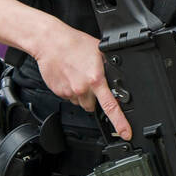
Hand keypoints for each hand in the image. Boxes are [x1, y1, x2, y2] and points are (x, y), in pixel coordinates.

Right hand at [31, 20, 131, 139]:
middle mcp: (82, 88)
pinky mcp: (58, 92)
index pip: (111, 106)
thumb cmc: (74, 43)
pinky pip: (69, 98)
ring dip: (82, 94)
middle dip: (95, 98)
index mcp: (96, 79)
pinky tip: (70, 76)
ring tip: (78, 76)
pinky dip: (71, 90)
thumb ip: (109, 67)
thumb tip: (118, 78)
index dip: (120, 122)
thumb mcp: (100, 51)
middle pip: (93, 106)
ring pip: (81, 102)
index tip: (125, 133)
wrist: (50, 42)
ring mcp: (69, 92)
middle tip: (91, 82)